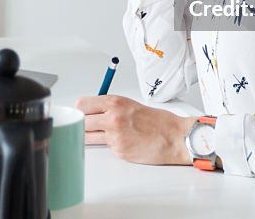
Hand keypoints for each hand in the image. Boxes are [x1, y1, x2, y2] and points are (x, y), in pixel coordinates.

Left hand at [75, 94, 193, 164]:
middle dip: (83, 124)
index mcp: (115, 103)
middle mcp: (112, 118)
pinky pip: (105, 147)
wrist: (174, 136)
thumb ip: (108, 107)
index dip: (79, 110)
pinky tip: (122, 141)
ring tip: (103, 133)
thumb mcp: (129, 104)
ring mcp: (114, 137)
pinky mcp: (119, 151)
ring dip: (91, 136)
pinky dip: (110, 145)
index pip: (82, 105)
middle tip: (88, 124)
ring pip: (88, 137)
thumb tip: (89, 111)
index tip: (80, 113)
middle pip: (81, 122)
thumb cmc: (157, 120)